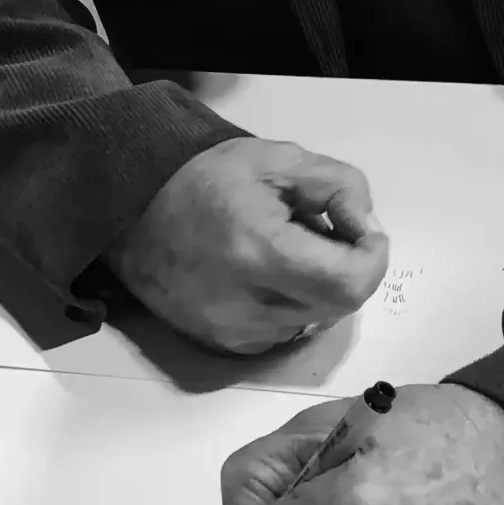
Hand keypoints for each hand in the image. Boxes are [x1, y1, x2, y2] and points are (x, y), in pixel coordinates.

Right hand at [108, 139, 389, 355]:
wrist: (131, 211)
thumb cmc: (207, 179)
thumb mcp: (280, 159)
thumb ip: (339, 187)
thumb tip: (366, 230)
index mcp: (259, 252)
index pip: (349, 284)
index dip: (372, 259)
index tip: (363, 232)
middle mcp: (245, 305)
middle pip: (337, 305)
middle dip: (346, 268)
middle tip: (323, 233)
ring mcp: (233, 332)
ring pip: (314, 320)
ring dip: (319, 287)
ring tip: (287, 250)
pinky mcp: (223, 345)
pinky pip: (285, 332)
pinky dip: (292, 305)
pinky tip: (266, 274)